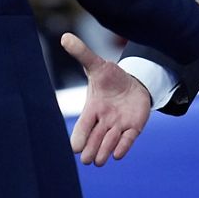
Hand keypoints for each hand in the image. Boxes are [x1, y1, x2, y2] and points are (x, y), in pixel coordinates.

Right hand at [61, 33, 149, 165]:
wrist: (132, 83)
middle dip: (91, 150)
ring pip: (109, 143)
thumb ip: (82, 54)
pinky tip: (117, 155)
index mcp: (92, 109)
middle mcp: (103, 121)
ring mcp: (118, 126)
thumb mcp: (97, 64)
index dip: (79, 137)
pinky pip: (127, 140)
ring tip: (99, 160)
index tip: (75, 147)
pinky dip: (122, 147)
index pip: (82, 127)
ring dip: (104, 151)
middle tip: (87, 159)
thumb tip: (65, 37)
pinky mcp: (133, 128)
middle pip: (94, 140)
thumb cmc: (110, 77)